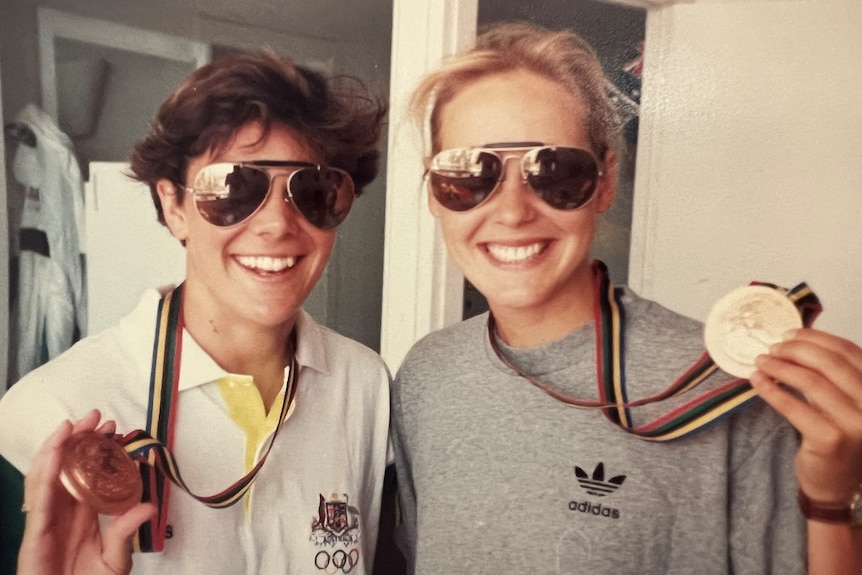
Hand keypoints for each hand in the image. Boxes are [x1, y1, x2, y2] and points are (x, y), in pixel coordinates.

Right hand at [17, 409, 155, 574]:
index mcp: (81, 514)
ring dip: (59, 447)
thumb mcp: (115, 559)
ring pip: (46, 475)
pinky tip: (55, 453)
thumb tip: (149, 507)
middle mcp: (61, 512)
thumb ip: (126, 532)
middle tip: (96, 417)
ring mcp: (45, 521)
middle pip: (65, 468)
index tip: (112, 430)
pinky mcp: (34, 534)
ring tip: (74, 425)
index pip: (87, 473)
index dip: (96, 450)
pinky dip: (45, 472)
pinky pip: (38, 498)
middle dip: (78, 439)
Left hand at [751, 328, 861, 504]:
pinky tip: (757, 381)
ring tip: (761, 362)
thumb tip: (795, 339)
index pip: (849, 352)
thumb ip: (833, 374)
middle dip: (796, 350)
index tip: (789, 334)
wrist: (836, 483)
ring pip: (811, 382)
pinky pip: (794, 406)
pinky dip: (772, 390)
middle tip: (772, 348)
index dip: (816, 338)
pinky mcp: (831, 440)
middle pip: (830, 363)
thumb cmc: (837, 436)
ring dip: (780, 367)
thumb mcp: (844, 400)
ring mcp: (856, 424)